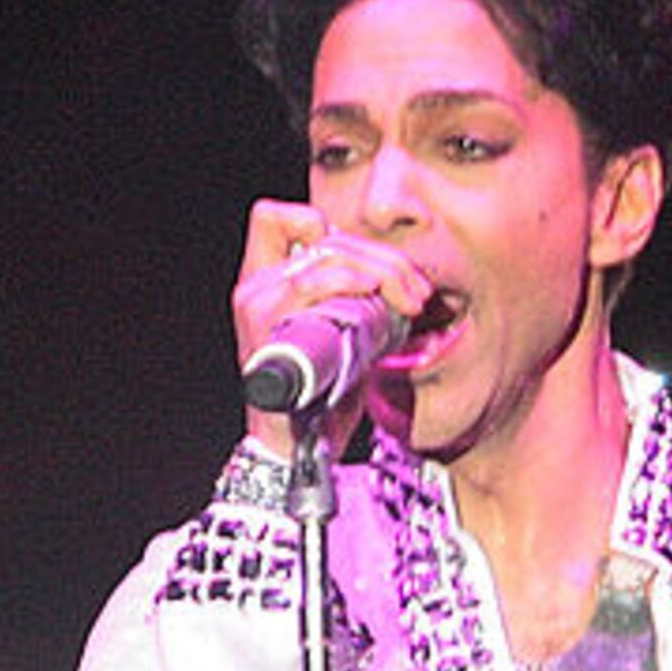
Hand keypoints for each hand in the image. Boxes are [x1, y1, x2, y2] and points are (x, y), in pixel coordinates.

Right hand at [231, 197, 433, 453]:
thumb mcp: (340, 337)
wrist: (299, 452)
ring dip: (381, 271)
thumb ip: (351, 300)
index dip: (321, 223)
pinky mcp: (266, 323)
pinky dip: (359, 285)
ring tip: (410, 302)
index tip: (367, 266)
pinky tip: (385, 309)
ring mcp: (257, 302)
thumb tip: (398, 278)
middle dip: (382, 257)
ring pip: (327, 254)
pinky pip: (315, 281)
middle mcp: (255, 286)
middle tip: (417, 291)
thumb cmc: (321, 399)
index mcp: (265, 284)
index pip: (276, 218)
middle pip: (322, 234)